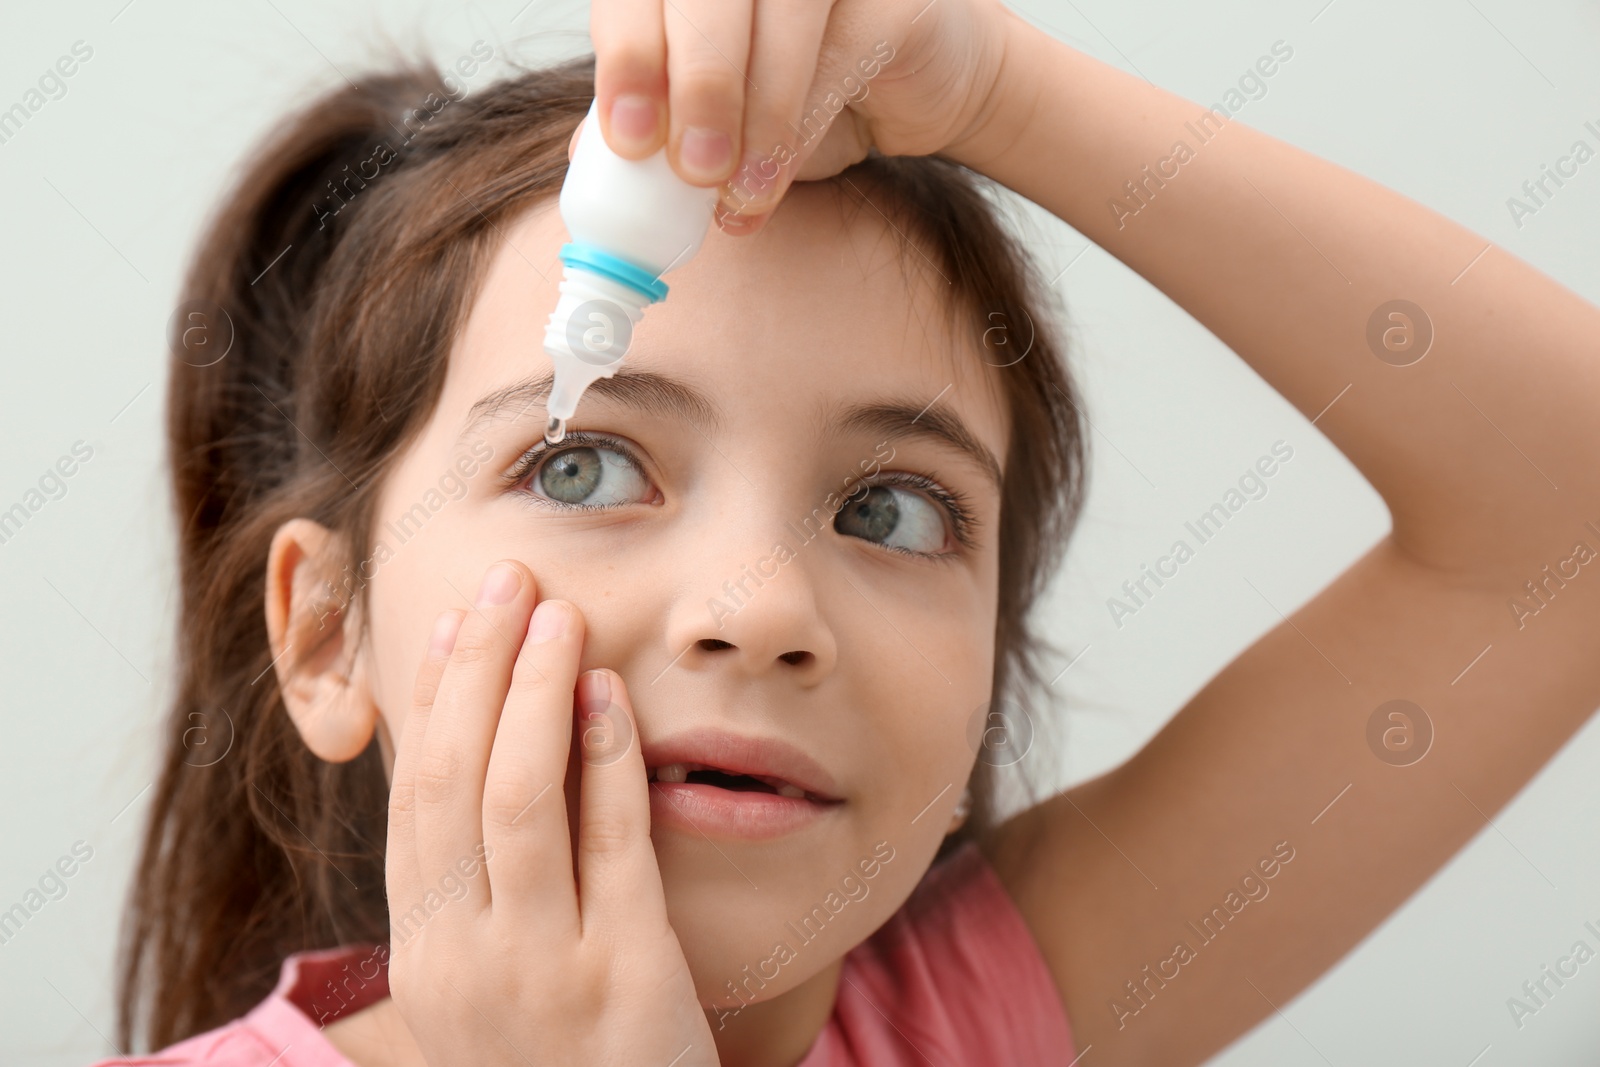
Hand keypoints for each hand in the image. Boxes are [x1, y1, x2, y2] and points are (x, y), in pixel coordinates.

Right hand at [385, 560, 716, 1066]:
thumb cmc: (560, 1058)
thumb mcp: (494, 978)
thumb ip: (483, 886)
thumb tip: (479, 759)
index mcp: (426, 952)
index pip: (413, 799)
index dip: (432, 700)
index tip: (454, 618)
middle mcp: (464, 960)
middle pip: (452, 783)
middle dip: (478, 670)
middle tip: (509, 581)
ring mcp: (539, 973)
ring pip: (516, 804)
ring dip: (534, 694)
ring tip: (559, 615)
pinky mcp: (623, 981)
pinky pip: (609, 851)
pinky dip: (605, 762)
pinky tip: (613, 695)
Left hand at [577, 0, 1017, 233]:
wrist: (918, 84)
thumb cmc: (804, 90)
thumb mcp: (716, 114)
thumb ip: (658, 119)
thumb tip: (588, 160)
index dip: (627, 53)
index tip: (630, 137)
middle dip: (696, 82)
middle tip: (694, 168)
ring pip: (780, 12)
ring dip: (756, 112)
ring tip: (738, 188)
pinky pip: (841, 49)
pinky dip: (801, 123)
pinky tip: (775, 177)